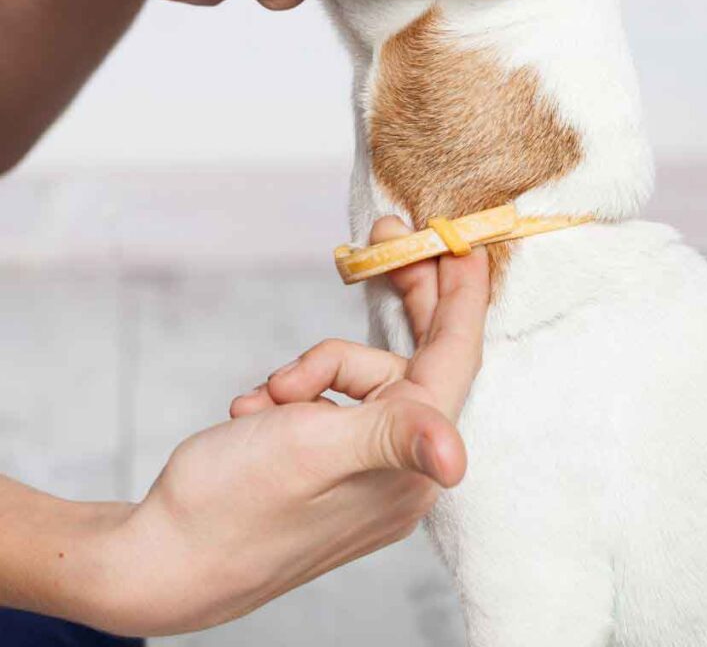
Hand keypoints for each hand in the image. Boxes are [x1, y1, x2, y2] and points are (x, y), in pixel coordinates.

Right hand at [81, 217, 488, 636]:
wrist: (156, 560)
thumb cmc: (229, 507)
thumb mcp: (312, 452)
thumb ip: (391, 436)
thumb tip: (456, 462)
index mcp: (409, 464)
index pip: (454, 359)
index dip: (462, 296)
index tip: (464, 240)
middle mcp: (397, 467)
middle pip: (414, 357)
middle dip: (399, 296)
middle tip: (387, 234)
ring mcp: (364, 466)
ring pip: (356, 375)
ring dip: (310, 369)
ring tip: (267, 398)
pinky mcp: (330, 462)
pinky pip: (327, 399)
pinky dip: (291, 393)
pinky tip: (252, 416)